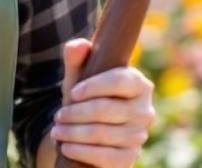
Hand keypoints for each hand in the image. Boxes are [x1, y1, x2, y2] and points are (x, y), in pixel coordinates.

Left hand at [47, 38, 155, 166]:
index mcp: (138, 83)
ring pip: (102, 134)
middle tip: (57, 116)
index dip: (93, 87)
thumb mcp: (78, 76)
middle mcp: (145, 109)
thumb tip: (79, 45)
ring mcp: (140, 135)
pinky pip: (106, 157)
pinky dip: (82, 151)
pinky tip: (67, 147)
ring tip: (56, 131)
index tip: (72, 93)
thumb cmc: (85, 97)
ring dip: (74, 133)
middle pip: (106, 109)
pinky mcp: (131, 157)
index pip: (118, 81)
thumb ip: (76, 58)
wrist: (88, 130)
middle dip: (76, 113)